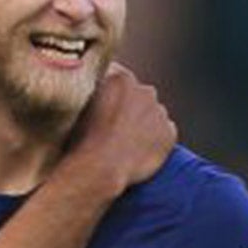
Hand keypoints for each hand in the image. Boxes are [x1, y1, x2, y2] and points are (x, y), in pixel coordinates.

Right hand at [64, 65, 175, 192]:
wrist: (101, 168)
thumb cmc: (83, 138)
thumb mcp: (78, 105)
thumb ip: (92, 88)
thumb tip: (93, 84)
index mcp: (122, 79)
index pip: (118, 79)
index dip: (110, 94)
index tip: (103, 108)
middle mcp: (145, 90)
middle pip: (138, 95)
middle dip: (129, 106)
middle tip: (113, 127)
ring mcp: (160, 112)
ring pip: (152, 114)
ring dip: (143, 123)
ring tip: (125, 142)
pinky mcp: (169, 133)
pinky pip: (163, 133)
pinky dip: (154, 140)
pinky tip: (137, 152)